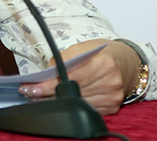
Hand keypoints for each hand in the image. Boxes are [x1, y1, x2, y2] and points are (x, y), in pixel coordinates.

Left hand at [17, 38, 140, 114]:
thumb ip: (64, 58)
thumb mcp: (83, 47)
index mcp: (104, 64)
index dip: (49, 84)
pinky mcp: (112, 107)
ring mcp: (112, 97)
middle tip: (29, 92)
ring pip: (76, 104)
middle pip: (72, 93)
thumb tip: (46, 73)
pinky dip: (71, 105)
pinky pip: (85, 109)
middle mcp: (110, 82)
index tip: (32, 88)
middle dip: (47, 94)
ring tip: (39, 96)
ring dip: (56, 101)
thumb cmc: (103, 53)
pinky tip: (59, 101)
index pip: (70, 77)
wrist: (128, 63)